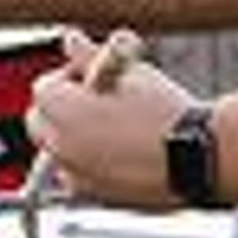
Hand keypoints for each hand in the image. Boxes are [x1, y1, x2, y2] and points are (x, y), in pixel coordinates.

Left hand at [28, 38, 195, 205]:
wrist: (197, 156)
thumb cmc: (164, 109)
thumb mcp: (128, 71)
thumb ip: (90, 56)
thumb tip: (70, 39)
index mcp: (63, 110)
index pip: (44, 87)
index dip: (70, 77)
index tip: (97, 78)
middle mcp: (59, 146)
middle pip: (40, 121)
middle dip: (61, 109)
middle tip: (98, 102)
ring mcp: (74, 175)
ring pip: (56, 150)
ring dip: (72, 137)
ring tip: (114, 128)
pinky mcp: (93, 197)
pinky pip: (76, 176)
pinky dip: (87, 165)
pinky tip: (120, 154)